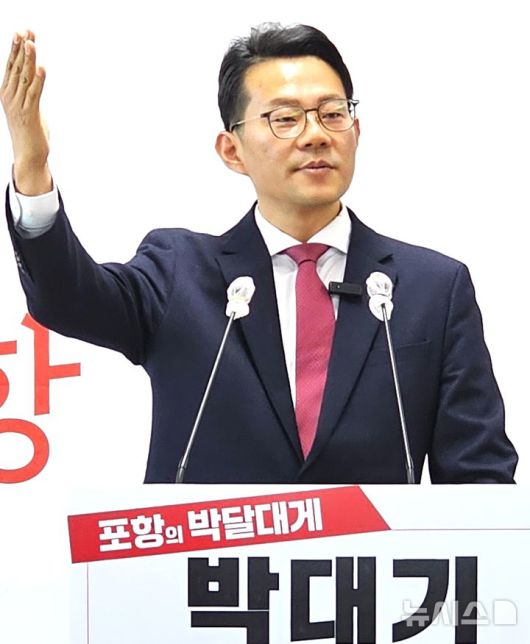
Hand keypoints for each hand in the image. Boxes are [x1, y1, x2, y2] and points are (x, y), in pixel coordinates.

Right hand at [1, 30, 51, 194]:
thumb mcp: (27, 107)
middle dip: (21, 48)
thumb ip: (29, 92)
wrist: (28, 155)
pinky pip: (35, 94)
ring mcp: (19, 105)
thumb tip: (36, 79)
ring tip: (32, 44)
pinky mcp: (30, 114)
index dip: (16, 48)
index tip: (23, 32)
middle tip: (26, 31)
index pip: (11, 65)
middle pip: (16, 67)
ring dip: (29, 60)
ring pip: (24, 78)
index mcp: (7, 92)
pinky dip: (39, 81)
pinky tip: (42, 69)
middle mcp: (10, 96)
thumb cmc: (30, 132)